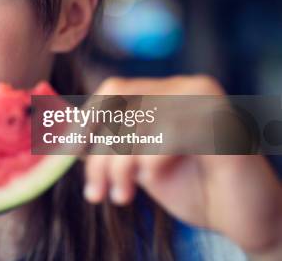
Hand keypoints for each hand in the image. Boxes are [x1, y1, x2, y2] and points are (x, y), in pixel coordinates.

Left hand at [83, 75, 281, 257]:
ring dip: (118, 166)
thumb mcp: (138, 161)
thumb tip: (61, 132)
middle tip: (94, 190)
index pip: (114, 89)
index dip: (85, 119)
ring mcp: (208, 104)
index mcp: (169, 90)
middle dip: (98, 152)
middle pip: (120, 104)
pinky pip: (166, 137)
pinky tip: (148, 182)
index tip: (66, 152)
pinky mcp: (223, 128)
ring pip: (138, 123)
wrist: (243, 217)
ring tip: (120, 195)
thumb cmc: (191, 186)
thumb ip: (108, 142)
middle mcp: (188, 88)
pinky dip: (148, 162)